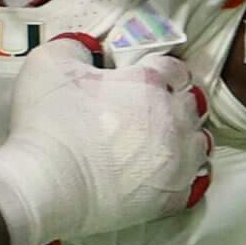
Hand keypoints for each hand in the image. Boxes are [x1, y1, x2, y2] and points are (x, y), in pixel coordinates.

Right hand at [0, 37, 211, 244]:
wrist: (45, 188)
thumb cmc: (48, 124)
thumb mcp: (49, 63)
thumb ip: (76, 46)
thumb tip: (90, 49)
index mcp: (149, 83)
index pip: (174, 68)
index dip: (159, 70)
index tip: (144, 78)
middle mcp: (173, 119)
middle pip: (192, 103)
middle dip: (175, 101)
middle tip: (150, 109)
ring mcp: (176, 161)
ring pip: (201, 142)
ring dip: (186, 138)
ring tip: (164, 142)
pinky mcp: (171, 198)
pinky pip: (197, 182)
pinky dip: (187, 175)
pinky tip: (171, 173)